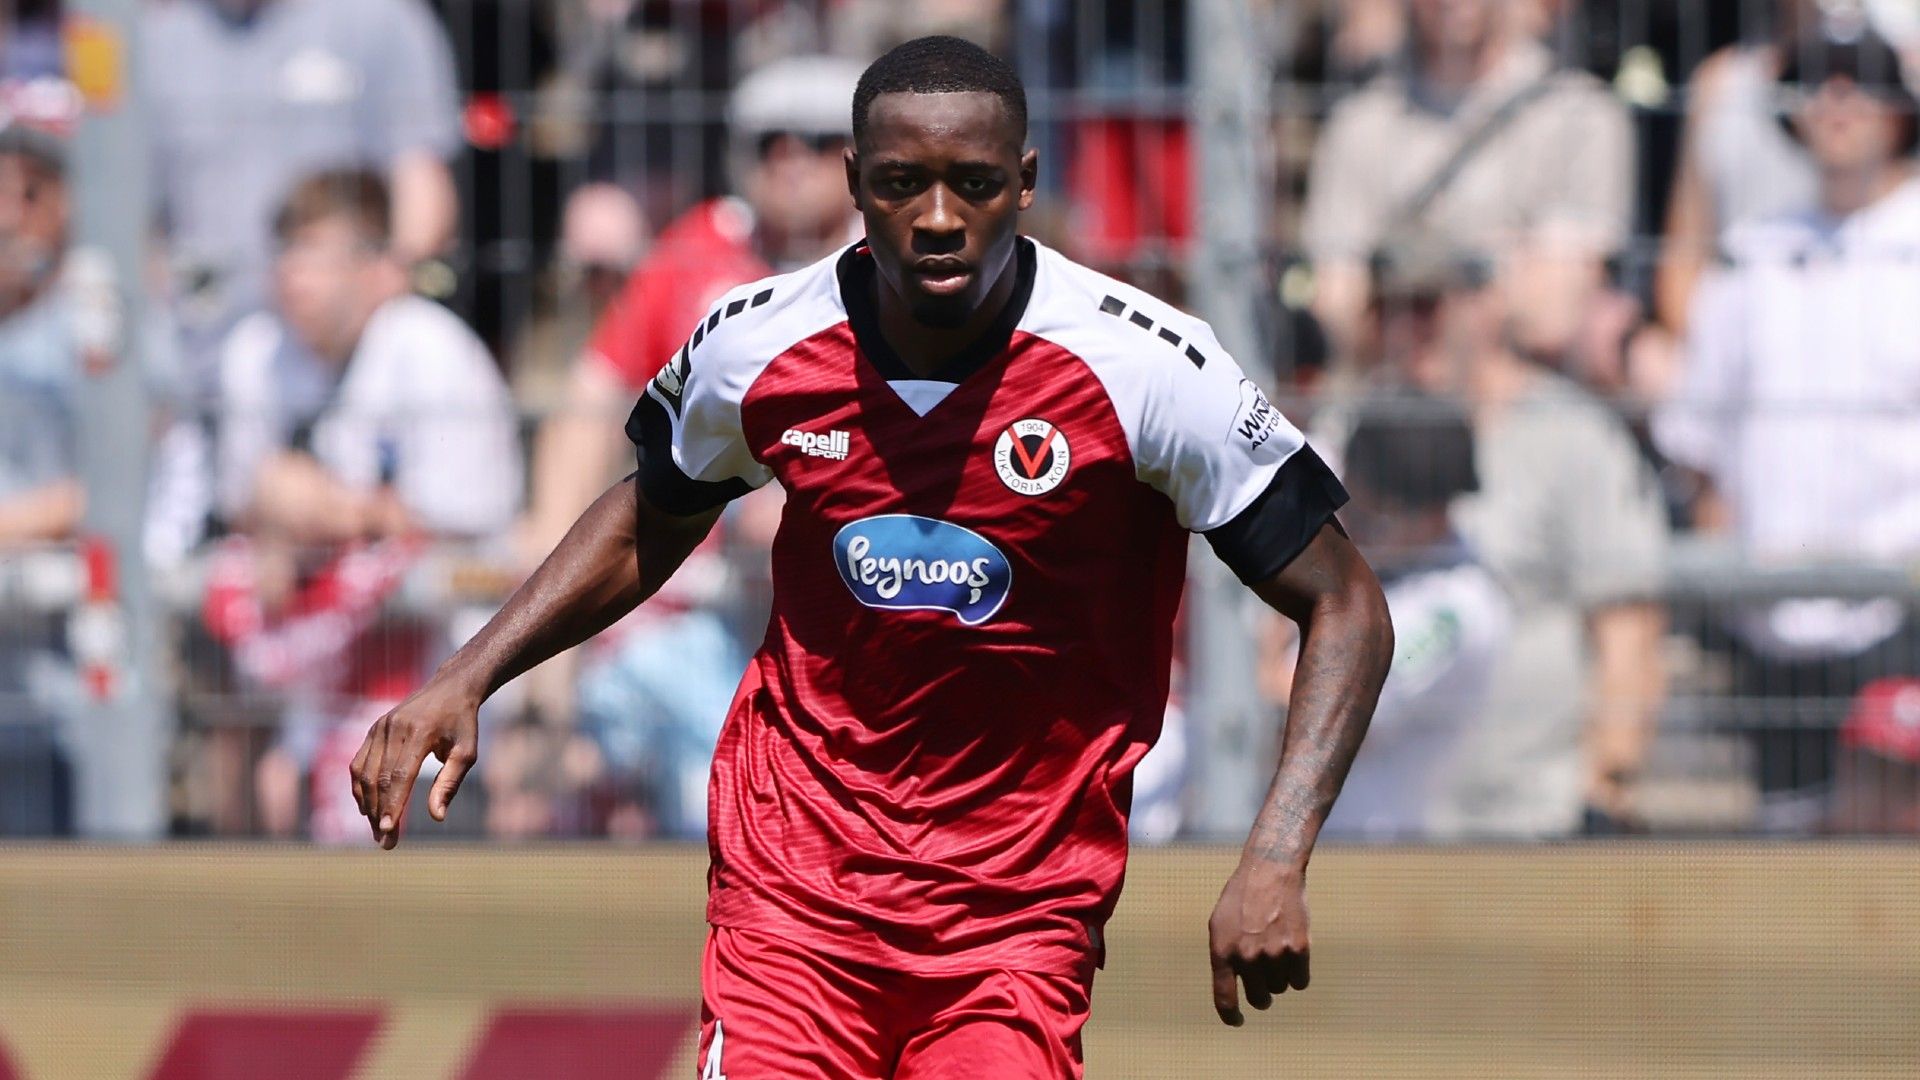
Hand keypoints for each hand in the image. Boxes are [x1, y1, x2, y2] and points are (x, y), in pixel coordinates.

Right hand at [349, 670, 482, 848]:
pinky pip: (359, 763)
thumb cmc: (462, 723)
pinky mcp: (373, 729)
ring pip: (364, 773)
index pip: (400, 775)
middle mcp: (394, 728)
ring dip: (367, 805)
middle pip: (379, 778)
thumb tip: (436, 817)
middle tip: (385, 842)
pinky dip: (360, 788)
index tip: (388, 832)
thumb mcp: (467, 752)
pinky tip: (368, 808)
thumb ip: (450, 783)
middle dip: (379, 813)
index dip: (392, 805)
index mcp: (419, 732)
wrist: (450, 688)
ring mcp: (379, 727)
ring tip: (377, 830)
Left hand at [1207, 857, 1310, 1025]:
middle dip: (1261, 994)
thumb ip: (1224, 957)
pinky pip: (1300, 981)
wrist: (1271, 870)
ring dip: (1279, 977)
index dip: (1231, 1016)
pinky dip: (1298, 973)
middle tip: (1263, 978)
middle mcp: (1246, 957)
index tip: (1238, 1021)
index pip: (1225, 1000)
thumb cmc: (1242, 897)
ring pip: (1280, 988)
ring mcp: (1273, 954)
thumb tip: (1232, 988)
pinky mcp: (1298, 949)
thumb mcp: (1219, 924)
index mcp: (1222, 952)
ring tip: (1276, 948)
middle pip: (1259, 999)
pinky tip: (1293, 951)